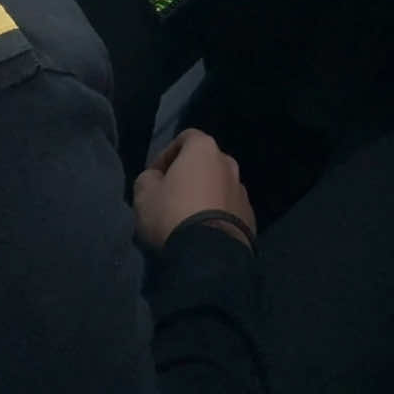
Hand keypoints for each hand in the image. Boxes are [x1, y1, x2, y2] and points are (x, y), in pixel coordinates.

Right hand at [133, 128, 256, 251]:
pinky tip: (204, 232)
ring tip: (188, 218)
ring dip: (205, 195)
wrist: (208, 254)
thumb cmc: (172, 214)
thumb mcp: (144, 194)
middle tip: (170, 197)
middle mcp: (228, 163)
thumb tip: (156, 179)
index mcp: (205, 149)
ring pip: (218, 186)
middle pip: (204, 163)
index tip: (154, 177)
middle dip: (188, 176)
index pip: (185, 138)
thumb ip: (148, 178)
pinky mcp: (249, 216)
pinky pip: (228, 209)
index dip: (166, 155)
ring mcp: (242, 190)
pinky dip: (217, 215)